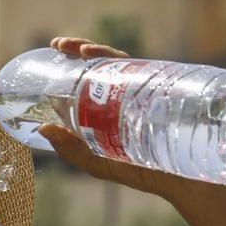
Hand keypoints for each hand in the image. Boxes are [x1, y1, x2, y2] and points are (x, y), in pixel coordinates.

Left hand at [38, 37, 207, 199]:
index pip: (91, 72)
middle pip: (104, 60)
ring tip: (81, 51)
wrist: (185, 181)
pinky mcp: (166, 91)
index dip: (74, 56)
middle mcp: (129, 90)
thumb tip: (41, 129)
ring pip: (123, 60)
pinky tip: (114, 61)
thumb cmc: (143, 171)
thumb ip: (71, 149)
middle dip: (82, 47)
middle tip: (61, 45)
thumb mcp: (99, 162)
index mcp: (112, 103)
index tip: (57, 47)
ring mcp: (148, 89)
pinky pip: (149, 71)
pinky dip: (130, 62)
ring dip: (100, 50)